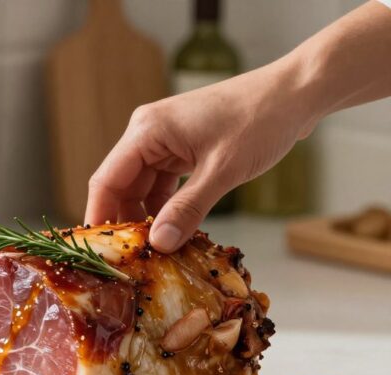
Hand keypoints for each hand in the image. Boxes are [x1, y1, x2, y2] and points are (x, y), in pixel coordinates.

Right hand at [84, 64, 310, 252]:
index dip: (101, 216)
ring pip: (143, 188)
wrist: (297, 92)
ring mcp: (165, 140)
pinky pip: (163, 184)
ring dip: (149, 217)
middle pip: (122, 186)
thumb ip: (188, 209)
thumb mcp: (223, 171)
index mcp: (147, 131)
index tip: (103, 253)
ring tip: (155, 250)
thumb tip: (159, 244)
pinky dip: (168, 206)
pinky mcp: (182, 148)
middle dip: (127, 222)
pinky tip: (175, 230)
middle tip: (133, 259)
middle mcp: (148, 133)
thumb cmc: (261, 120)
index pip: (107, 180)